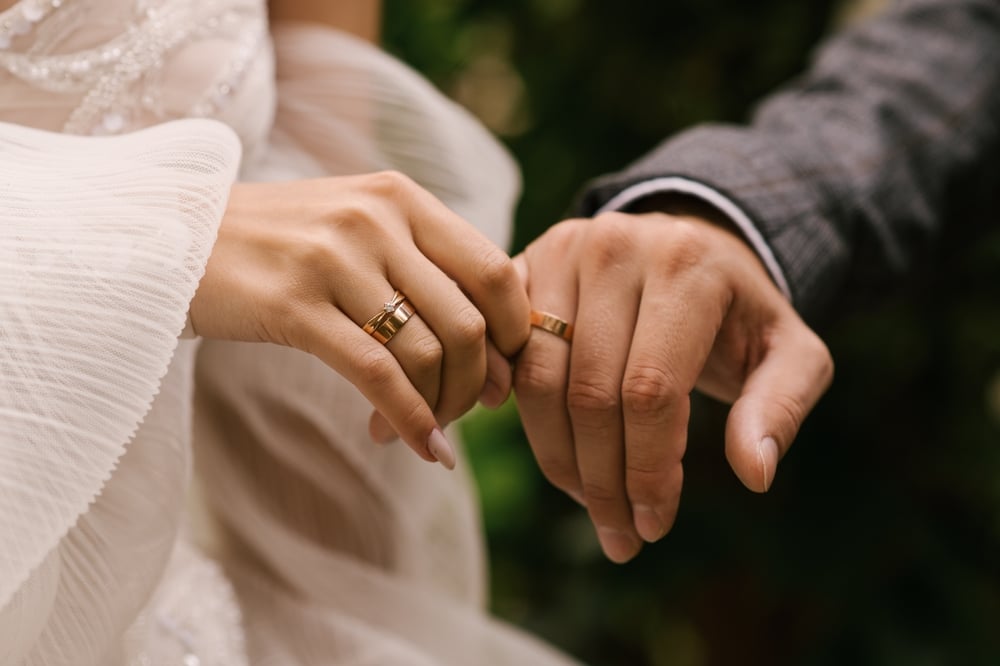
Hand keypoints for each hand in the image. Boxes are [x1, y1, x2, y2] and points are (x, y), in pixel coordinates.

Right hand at [190, 171, 528, 466]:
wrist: (176, 234)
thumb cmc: (282, 243)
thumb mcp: (360, 230)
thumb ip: (425, 271)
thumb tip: (494, 352)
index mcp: (403, 199)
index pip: (494, 272)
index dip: (514, 335)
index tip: (505, 376)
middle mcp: (376, 220)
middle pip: (467, 323)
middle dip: (478, 385)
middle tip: (467, 414)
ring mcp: (334, 259)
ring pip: (426, 353)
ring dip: (438, 409)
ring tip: (423, 430)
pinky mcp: (294, 305)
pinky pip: (376, 375)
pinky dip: (408, 420)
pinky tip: (417, 447)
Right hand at [512, 208, 832, 561]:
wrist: (690, 244)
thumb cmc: (740, 311)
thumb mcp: (790, 352)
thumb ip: (781, 407)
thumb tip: (753, 473)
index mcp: (684, 265)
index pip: (651, 388)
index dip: (648, 469)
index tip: (655, 524)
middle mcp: (613, 248)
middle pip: (589, 392)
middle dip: (602, 481)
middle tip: (620, 535)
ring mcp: (560, 253)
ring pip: (538, 380)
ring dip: (560, 459)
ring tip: (591, 506)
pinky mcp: (524, 267)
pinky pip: (504, 354)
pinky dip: (515, 411)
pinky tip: (551, 453)